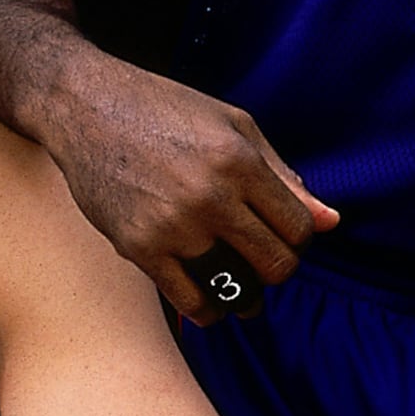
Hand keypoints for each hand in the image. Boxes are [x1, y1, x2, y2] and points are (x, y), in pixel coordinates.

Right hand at [47, 49, 336, 323]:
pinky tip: (209, 302)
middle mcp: (210, 196)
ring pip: (236, 289)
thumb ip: (282, 176)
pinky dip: (207, 310)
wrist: (84, 105)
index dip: (299, 237)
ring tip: (239, 286)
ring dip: (244, 295)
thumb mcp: (233, 126)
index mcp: (239, 161)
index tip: (281, 233)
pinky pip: (190, 301)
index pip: (299, 228)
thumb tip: (331, 222)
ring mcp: (174, 225)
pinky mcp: (139, 247)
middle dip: (277, 268)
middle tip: (262, 260)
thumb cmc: (164, 109)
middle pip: (276, 264)